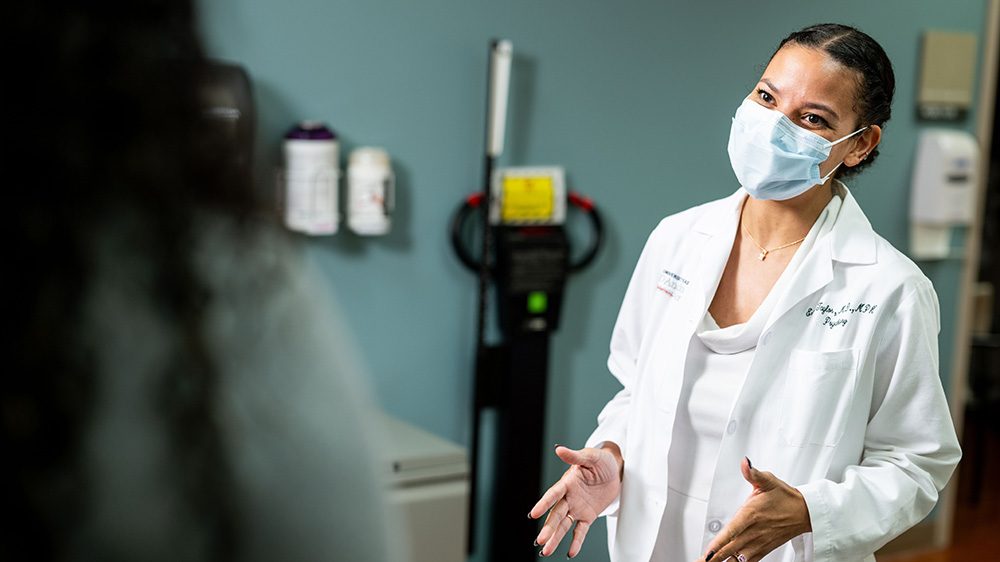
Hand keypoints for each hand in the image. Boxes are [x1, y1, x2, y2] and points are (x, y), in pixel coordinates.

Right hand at [528, 444, 621, 557]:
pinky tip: (570, 552)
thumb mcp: (590, 456)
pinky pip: (581, 531)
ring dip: (555, 538)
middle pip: (556, 514)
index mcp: (567, 482)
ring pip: (564, 525)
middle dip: (548, 528)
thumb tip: (559, 449)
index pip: (553, 494)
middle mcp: (569, 497)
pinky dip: (576, 542)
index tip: (533, 514)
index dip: (543, 504)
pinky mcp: (588, 516)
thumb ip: (575, 456)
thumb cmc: (600, 460)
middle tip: (540, 540)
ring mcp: (577, 508)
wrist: (615, 470)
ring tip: (546, 551)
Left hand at [697, 457, 811, 561]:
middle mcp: (754, 531)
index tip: (708, 552)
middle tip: (701, 561)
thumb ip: (753, 473)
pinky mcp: (763, 549)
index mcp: (752, 514)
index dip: (719, 543)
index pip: (732, 531)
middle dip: (714, 557)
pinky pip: (748, 561)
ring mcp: (759, 543)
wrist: (805, 513)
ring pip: (738, 558)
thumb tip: (745, 464)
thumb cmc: (786, 497)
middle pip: (731, 548)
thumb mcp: (769, 481)